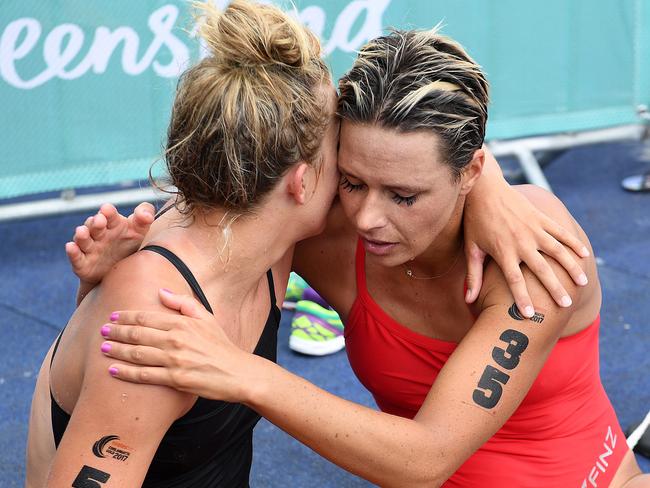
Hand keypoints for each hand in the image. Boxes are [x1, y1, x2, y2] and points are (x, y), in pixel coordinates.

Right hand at [65, 202, 154, 284]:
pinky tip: (70, 247)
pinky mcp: (82, 264)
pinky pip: (76, 258)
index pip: (110, 215)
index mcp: (112, 224)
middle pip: (94, 226)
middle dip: (96, 223)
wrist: (118, 272)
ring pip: (83, 240)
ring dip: (81, 235)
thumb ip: (144, 218)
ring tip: (82, 231)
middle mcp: (99, 234)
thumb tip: (147, 216)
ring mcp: (90, 248)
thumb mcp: (139, 231)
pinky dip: (72, 252)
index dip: (108, 212)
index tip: (108, 209)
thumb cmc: (129, 244)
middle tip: (100, 220)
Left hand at [99, 289, 250, 402]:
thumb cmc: (221, 345)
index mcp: (182, 323)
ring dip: (117, 350)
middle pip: (138, 334)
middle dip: (117, 331)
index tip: (113, 315)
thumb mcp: (207, 318)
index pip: (147, 317)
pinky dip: (127, 372)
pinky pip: (145, 375)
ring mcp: (175, 360)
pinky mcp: (175, 379)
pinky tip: (113, 370)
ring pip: (137, 354)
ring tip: (103, 348)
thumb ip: (184, 303)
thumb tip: (161, 292)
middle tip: (102, 330)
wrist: (238, 373)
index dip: (127, 316)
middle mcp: (176, 340)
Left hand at [463, 152, 588, 316]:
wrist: (485, 190)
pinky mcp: (540, 218)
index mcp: (503, 252)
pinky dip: (573, 242)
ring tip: (581, 283)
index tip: (530, 315)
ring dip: (570, 267)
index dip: (522, 298)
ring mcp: (533, 229)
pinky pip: (560, 232)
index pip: (514, 280)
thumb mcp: (472, 249)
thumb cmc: (476, 222)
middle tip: (565, 305)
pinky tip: (584, 254)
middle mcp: (521, 242)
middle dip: (554, 288)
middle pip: (541, 270)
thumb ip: (473, 275)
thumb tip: (468, 300)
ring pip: (557, 251)